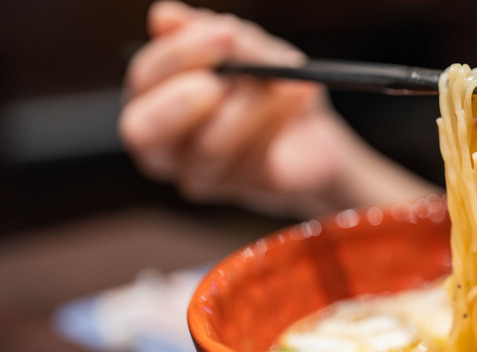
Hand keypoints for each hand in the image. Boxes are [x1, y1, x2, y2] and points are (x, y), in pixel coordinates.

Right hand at [119, 1, 436, 217]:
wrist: (314, 135)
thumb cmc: (269, 85)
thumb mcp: (250, 50)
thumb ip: (212, 36)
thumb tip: (164, 16)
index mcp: (154, 99)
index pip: (144, 79)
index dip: (178, 54)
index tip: (222, 34)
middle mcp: (163, 144)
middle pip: (143, 130)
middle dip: (180, 101)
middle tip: (218, 82)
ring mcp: (198, 174)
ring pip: (209, 146)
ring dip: (251, 107)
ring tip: (286, 81)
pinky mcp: (240, 189)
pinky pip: (252, 159)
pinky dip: (279, 121)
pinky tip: (300, 95)